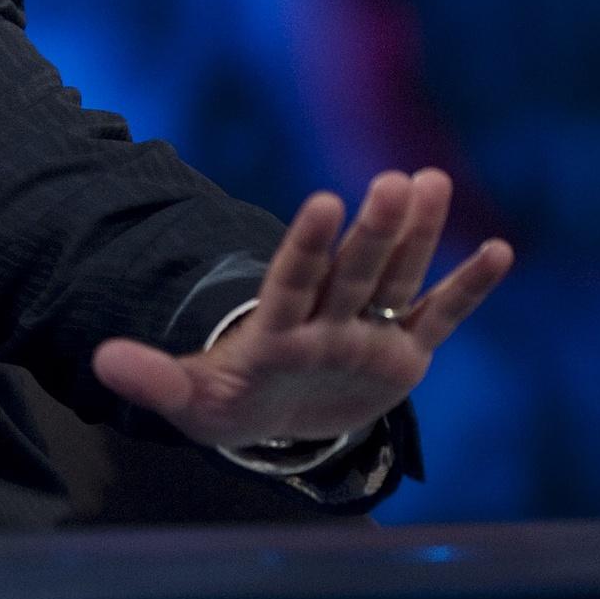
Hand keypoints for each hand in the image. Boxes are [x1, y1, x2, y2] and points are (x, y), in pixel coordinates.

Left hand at [92, 168, 511, 448]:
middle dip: (372, 230)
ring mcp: (366, 332)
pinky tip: (498, 251)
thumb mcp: (190, 401)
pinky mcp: (402, 353)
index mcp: (277, 329)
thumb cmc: (229, 403)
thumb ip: (155, 379)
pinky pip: (439, 318)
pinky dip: (466, 289)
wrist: (270, 419)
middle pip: (350, 271)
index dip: (306, 245)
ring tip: (432, 181)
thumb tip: (101, 361)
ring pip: (395, 279)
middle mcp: (327, 321)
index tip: (322, 201)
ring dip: (416, 236)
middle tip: (392, 179)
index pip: (291, 280)